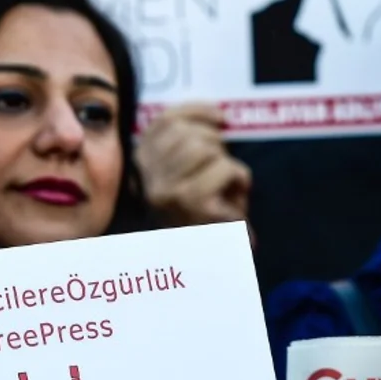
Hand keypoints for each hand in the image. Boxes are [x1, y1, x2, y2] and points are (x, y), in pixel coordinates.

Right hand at [135, 103, 250, 227]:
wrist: (204, 268)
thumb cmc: (199, 220)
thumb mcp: (182, 178)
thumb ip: (188, 145)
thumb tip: (218, 114)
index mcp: (140, 167)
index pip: (165, 121)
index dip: (195, 111)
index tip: (219, 116)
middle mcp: (148, 179)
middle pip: (187, 132)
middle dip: (214, 143)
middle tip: (222, 166)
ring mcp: (169, 192)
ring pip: (206, 149)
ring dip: (226, 163)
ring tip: (227, 184)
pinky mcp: (194, 203)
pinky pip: (226, 168)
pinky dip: (240, 178)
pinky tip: (237, 194)